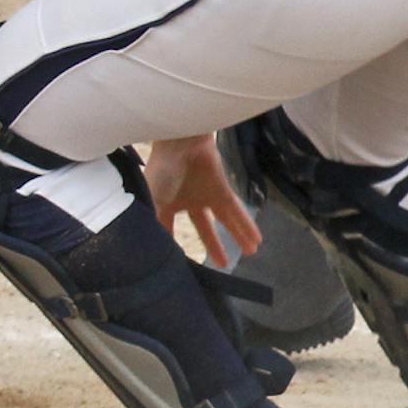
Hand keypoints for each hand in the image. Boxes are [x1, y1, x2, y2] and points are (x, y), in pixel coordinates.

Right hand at [146, 135, 260, 265]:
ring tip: (251, 252)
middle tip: (223, 266)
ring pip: (225, 220)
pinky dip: (246, 224)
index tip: (179, 265)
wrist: (180, 142)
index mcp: (166, 205)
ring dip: (237, 236)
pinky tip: (256, 239)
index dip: (172, 247)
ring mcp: (207, 195)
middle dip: (214, 246)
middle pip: (205, 229)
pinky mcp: (222, 189)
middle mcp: (188, 202)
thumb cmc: (161, 170)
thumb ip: (155, 226)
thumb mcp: (152, 202)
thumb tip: (151, 253)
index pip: (170, 230)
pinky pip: (236, 210)